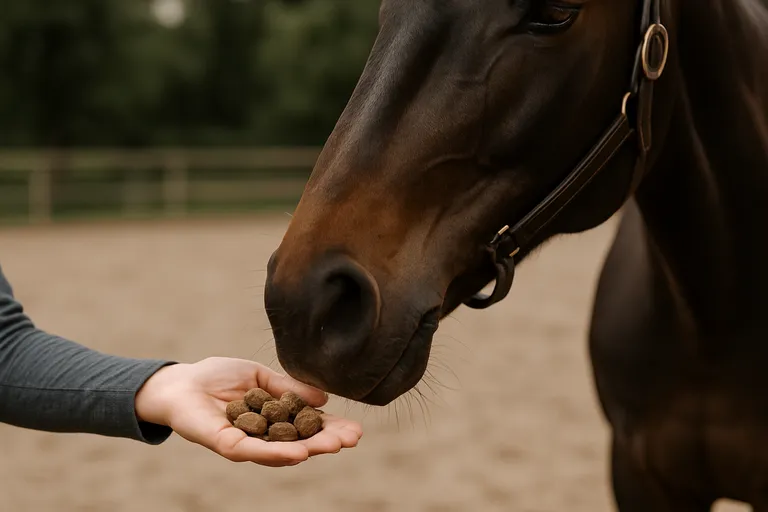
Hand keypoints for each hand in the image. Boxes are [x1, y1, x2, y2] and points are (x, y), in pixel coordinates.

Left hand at [135, 357, 362, 466]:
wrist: (181, 382)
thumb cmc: (218, 377)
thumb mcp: (261, 376)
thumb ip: (288, 388)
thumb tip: (322, 398)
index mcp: (274, 419)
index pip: (308, 426)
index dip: (331, 428)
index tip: (356, 429)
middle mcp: (264, 436)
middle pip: (301, 443)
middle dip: (328, 441)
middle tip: (353, 439)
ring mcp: (247, 443)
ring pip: (283, 451)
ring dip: (311, 449)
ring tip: (335, 445)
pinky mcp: (227, 445)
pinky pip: (255, 451)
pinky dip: (278, 453)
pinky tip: (300, 452)